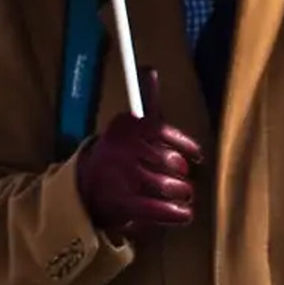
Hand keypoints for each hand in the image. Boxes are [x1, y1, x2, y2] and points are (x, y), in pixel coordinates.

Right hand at [75, 67, 202, 237]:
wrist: (86, 186)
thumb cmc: (119, 154)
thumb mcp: (131, 126)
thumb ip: (146, 101)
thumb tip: (150, 70)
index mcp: (126, 125)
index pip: (165, 132)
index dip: (186, 146)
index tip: (197, 155)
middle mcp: (123, 148)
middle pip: (172, 162)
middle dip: (182, 173)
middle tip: (182, 178)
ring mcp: (123, 176)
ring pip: (169, 185)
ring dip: (182, 193)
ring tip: (182, 194)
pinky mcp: (123, 203)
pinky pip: (159, 209)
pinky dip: (176, 214)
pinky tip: (183, 214)